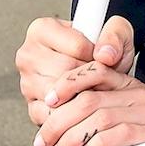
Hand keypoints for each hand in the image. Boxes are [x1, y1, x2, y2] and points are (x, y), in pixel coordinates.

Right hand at [18, 16, 134, 124]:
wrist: (97, 71)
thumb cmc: (102, 49)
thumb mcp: (116, 32)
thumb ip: (115, 35)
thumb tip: (105, 56)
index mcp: (42, 29)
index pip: (77, 47)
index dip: (97, 56)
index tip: (101, 57)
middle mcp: (28, 55)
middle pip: (66, 72)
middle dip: (89, 78)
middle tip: (99, 76)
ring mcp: (27, 83)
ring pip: (60, 96)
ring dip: (82, 96)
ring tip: (92, 88)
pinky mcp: (32, 108)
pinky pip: (54, 116)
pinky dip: (72, 114)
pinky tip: (81, 103)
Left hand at [31, 61, 144, 145]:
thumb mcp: (137, 111)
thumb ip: (110, 110)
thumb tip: (70, 123)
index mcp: (130, 85)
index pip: (95, 71)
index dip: (67, 83)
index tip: (48, 100)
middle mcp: (136, 94)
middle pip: (88, 100)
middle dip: (58, 121)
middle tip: (43, 140)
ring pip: (96, 118)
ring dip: (70, 139)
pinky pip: (114, 137)